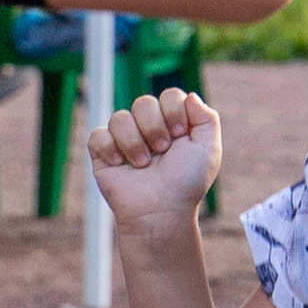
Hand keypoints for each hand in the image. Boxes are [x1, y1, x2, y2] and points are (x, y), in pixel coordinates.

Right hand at [87, 87, 223, 233]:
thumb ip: (206, 117)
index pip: (169, 95)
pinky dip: (110, 149)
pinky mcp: (103, 153)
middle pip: (144, 102)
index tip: (180, 135)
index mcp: (172, 123)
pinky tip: (120, 165)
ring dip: (134, 143)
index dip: (174, 111)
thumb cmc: (186, 184)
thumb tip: (190, 96)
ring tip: (142, 165)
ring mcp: (124, 140)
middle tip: (162, 152)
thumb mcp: (208, 149)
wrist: (162, 212)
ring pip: (120, 118)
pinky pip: (98, 134)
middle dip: (155, 128)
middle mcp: (148, 128)